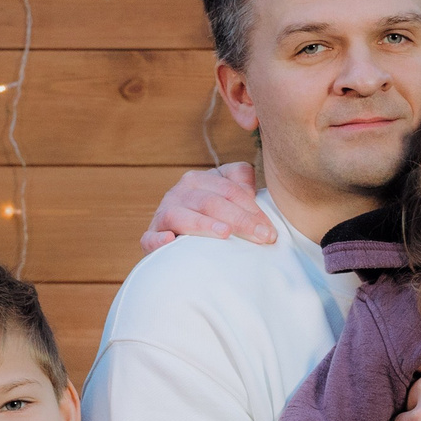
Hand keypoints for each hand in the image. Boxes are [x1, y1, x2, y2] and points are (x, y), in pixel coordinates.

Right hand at [139, 162, 276, 252]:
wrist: (177, 237)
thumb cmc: (212, 216)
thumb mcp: (227, 194)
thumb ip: (240, 182)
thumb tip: (251, 188)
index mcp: (200, 180)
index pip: (231, 191)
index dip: (253, 209)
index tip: (270, 230)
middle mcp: (180, 192)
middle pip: (211, 202)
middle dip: (240, 220)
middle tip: (262, 237)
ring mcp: (164, 213)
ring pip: (182, 215)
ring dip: (203, 224)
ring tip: (225, 233)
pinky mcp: (152, 235)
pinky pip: (150, 237)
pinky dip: (158, 239)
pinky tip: (170, 240)